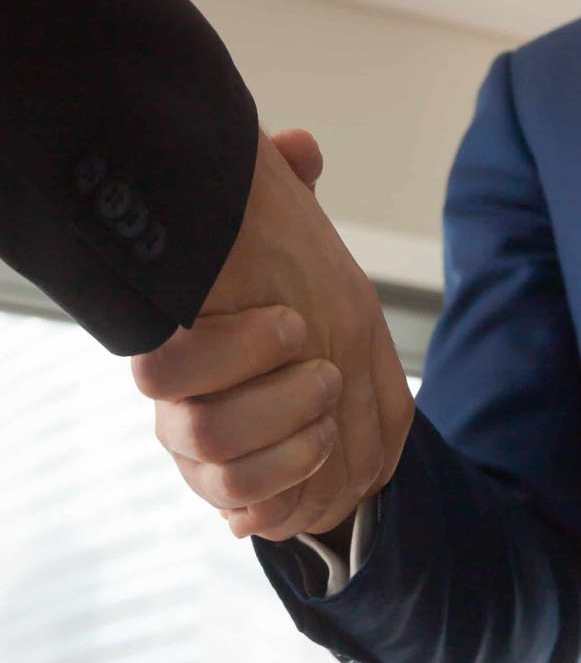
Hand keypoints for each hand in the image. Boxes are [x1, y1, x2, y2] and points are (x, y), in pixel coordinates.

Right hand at [131, 126, 413, 542]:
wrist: (299, 340)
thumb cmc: (275, 270)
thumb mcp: (282, 223)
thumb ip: (283, 186)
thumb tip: (298, 149)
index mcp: (182, 341)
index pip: (167, 367)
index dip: (231, 353)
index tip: (298, 322)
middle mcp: (181, 403)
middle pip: (199, 433)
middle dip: (276, 405)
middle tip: (327, 374)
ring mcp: (203, 450)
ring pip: (224, 477)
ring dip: (291, 451)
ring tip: (331, 418)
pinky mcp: (235, 487)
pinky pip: (245, 513)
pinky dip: (282, 500)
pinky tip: (315, 464)